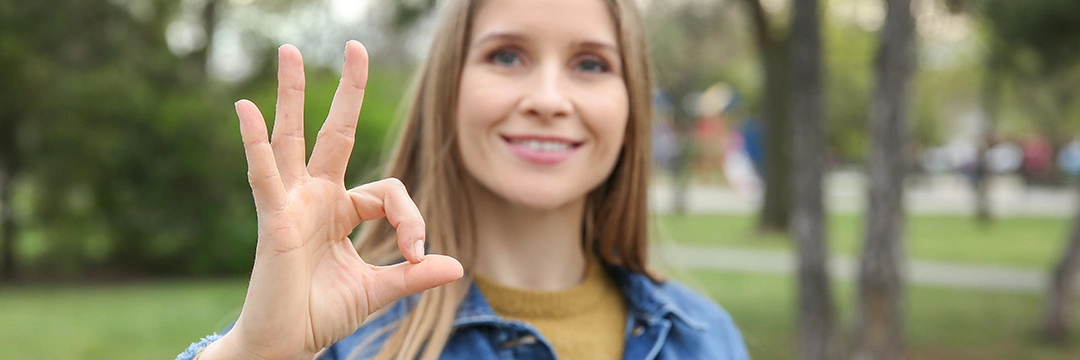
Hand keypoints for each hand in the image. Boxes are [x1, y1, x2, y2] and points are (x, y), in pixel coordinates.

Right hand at [200, 41, 463, 359]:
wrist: (287, 344)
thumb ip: (414, 275)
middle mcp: (315, 198)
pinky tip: (245, 108)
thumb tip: (457, 266)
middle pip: (333, 132)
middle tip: (355, 46)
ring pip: (292, 138)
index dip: (410, 216)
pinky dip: (254, 142)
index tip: (417, 251)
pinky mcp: (273, 219)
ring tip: (289, 51)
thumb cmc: (324, 313)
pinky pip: (264, 175)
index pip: (387, 190)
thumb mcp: (379, 289)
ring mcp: (292, 204)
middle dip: (346, 91)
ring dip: (290, 94)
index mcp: (341, 210)